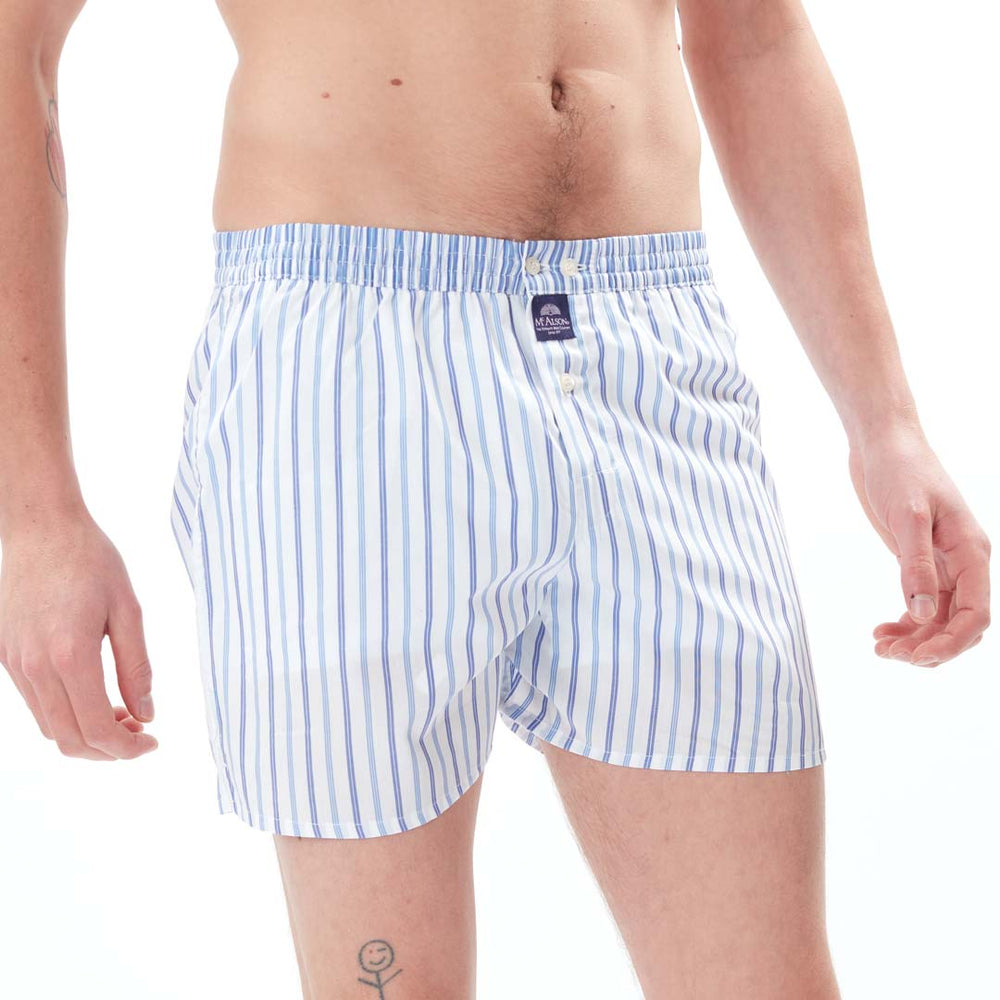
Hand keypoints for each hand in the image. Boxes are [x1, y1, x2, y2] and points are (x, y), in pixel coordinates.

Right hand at [0, 511, 157, 758]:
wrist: (41, 528)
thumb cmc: (90, 560)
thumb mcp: (128, 610)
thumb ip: (137, 667)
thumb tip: (146, 713)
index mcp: (70, 656)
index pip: (97, 728)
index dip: (128, 748)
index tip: (152, 742)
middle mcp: (35, 667)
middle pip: (69, 739)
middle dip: (108, 750)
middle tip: (140, 733)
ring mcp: (15, 663)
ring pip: (49, 726)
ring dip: (86, 733)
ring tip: (122, 714)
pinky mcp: (5, 655)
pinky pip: (35, 703)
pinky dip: (66, 714)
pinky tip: (94, 695)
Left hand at [848, 426, 990, 666]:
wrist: (883, 445)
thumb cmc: (900, 471)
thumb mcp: (907, 517)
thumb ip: (915, 565)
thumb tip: (920, 613)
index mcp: (971, 553)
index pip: (975, 614)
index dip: (951, 643)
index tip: (916, 657)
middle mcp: (963, 563)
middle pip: (958, 624)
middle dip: (929, 646)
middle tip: (887, 654)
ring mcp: (942, 564)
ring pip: (938, 619)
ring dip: (914, 639)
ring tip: (880, 647)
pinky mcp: (919, 561)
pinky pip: (922, 605)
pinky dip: (905, 623)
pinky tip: (881, 631)